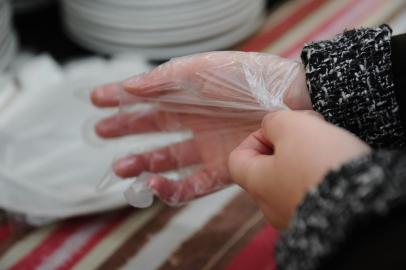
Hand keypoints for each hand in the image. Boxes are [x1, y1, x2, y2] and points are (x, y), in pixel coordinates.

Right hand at [91, 51, 311, 204]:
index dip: (122, 100)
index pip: (149, 100)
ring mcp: (208, 147)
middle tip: (100, 133)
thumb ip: (166, 79)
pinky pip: (194, 184)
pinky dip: (172, 189)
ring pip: (168, 161)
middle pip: (154, 130)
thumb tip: (130, 86)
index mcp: (190, 97)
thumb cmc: (248, 78)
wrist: (292, 99)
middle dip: (125, 131)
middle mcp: (196, 123)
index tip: (96, 100)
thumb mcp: (203, 70)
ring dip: (143, 165)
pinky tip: (154, 185)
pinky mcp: (224, 169)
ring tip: (122, 167)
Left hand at [229, 111, 370, 228]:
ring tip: (328, 145)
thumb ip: (274, 122)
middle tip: (310, 131)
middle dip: (286, 143)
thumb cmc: (319, 164)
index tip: (280, 129)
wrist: (362, 204)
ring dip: (305, 156)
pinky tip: (336, 164)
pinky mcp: (319, 221)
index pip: (237, 158)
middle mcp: (270, 205)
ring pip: (291, 177)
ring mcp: (294, 216)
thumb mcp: (292, 127)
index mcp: (256, 183)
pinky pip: (311, 191)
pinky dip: (319, 174)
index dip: (255, 137)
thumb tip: (272, 126)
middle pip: (267, 166)